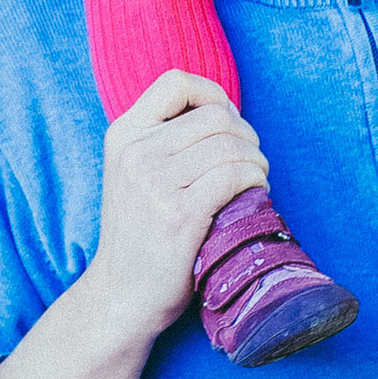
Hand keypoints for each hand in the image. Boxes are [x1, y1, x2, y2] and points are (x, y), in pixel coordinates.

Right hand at [78, 71, 269, 342]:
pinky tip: (255, 194)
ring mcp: (155, 184)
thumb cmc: (140, 236)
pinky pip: (235, 176)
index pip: (175, 82)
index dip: (212, 95)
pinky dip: (256, 180)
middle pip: (214, 116)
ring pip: (230, 146)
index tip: (227, 123)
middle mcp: (135, 154)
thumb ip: (163, 140)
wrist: (121, 296)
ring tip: (255, 180)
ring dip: (256, 161)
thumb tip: (224, 112)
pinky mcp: (180, 215)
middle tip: (249, 162)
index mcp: (122, 136)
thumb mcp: (133, 174)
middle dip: (245, 135)